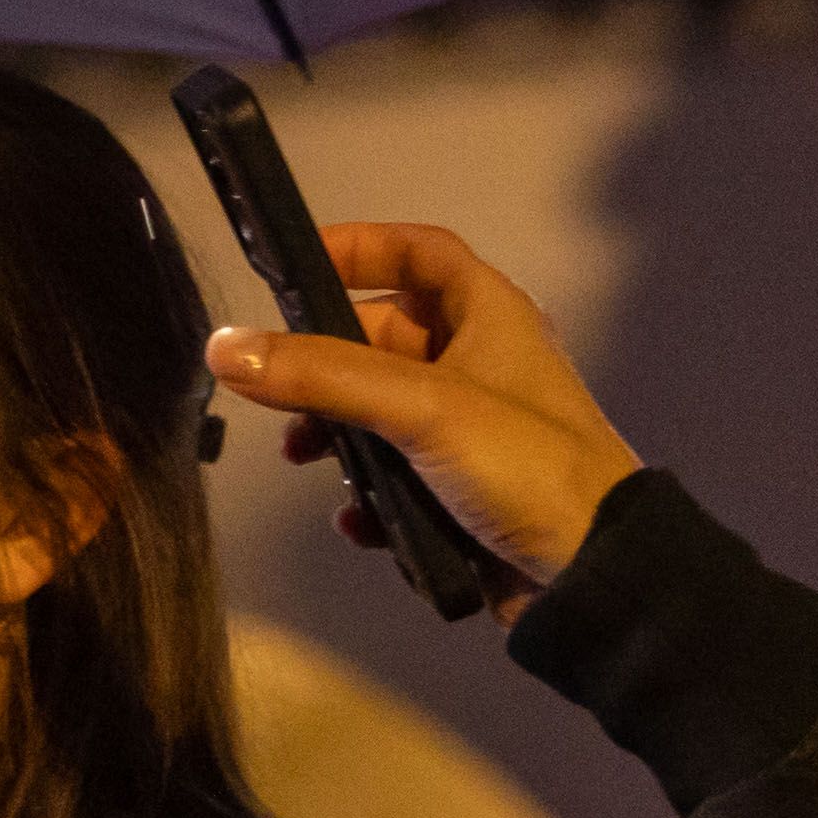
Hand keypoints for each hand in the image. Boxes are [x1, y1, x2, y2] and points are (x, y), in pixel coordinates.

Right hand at [205, 222, 648, 610]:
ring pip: (381, 410)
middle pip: (383, 336)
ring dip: (337, 431)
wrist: (593, 571)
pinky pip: (397, 474)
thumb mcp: (419, 406)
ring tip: (305, 458)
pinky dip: (369, 492)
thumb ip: (321, 374)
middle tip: (275, 389)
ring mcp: (473, 428)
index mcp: (490, 315)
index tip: (294, 263)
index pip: (419, 252)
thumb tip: (224, 347)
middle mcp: (481, 361)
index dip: (359, 246)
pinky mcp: (464, 489)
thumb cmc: (524, 464)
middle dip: (325, 362)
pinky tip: (356, 518)